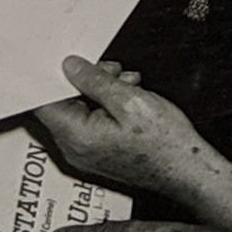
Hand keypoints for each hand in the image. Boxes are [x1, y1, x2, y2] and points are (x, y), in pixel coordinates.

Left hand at [33, 56, 218, 203]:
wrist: (188, 170)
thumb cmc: (165, 144)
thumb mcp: (130, 100)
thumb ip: (95, 81)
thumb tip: (72, 68)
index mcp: (76, 136)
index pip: (43, 102)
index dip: (51, 77)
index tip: (62, 61)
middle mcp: (76, 149)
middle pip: (64, 103)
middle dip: (86, 80)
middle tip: (111, 72)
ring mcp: (87, 153)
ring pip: (81, 110)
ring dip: (101, 91)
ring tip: (128, 85)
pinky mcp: (101, 153)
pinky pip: (93, 122)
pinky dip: (108, 106)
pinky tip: (130, 98)